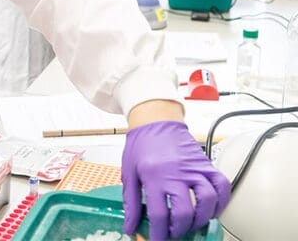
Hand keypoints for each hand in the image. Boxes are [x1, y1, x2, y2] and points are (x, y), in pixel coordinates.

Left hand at [122, 121, 230, 240]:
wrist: (155, 121)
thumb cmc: (140, 145)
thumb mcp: (128, 172)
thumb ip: (130, 202)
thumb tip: (130, 226)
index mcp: (153, 176)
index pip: (159, 214)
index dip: (158, 234)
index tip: (157, 240)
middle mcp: (176, 173)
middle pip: (185, 213)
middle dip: (179, 230)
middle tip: (173, 232)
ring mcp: (194, 168)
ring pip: (208, 201)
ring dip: (202, 219)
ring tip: (192, 223)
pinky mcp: (206, 164)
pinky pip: (222, 185)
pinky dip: (221, 201)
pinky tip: (212, 209)